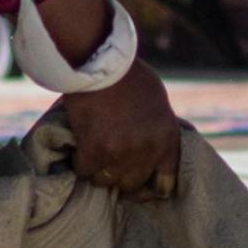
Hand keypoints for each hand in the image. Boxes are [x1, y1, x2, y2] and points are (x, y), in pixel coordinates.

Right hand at [56, 58, 184, 197]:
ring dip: (98, 169)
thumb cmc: (129, 75)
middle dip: (120, 176)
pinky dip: (80, 161)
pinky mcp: (94, 150)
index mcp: (168, 139)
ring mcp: (120, 152)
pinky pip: (84, 170)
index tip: (138, 184)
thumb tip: (150, 148)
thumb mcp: (157, 103)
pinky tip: (80, 147)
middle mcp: (148, 150)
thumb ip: (156, 130)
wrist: (101, 59)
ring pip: (105, 180)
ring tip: (94, 152)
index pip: (165, 184)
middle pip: (132, 184)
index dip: (149, 187)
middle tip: (110, 163)